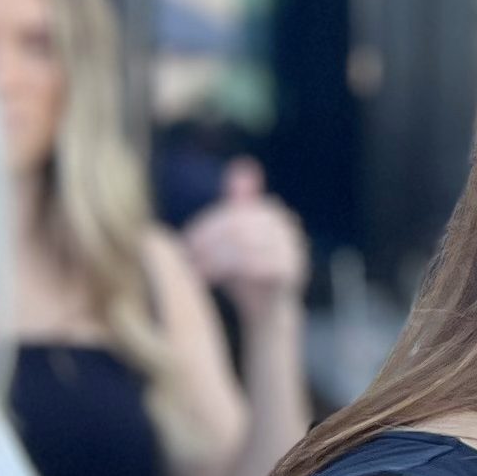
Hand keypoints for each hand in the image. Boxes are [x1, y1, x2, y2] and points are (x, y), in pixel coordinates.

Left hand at [181, 160, 308, 311]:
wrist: (269, 311)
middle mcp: (289, 227)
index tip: (183, 242)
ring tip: (192, 270)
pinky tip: (207, 280)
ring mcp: (294, 249)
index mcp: (274, 212)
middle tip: (183, 257)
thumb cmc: (246, 269)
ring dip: (212, 259)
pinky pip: (252, 266)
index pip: (232, 212)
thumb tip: (244, 164)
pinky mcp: (291, 272)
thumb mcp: (237, 232)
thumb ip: (239, 202)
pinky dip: (225, 273)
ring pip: (242, 246)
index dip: (205, 227)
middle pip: (237, 227)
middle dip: (207, 243)